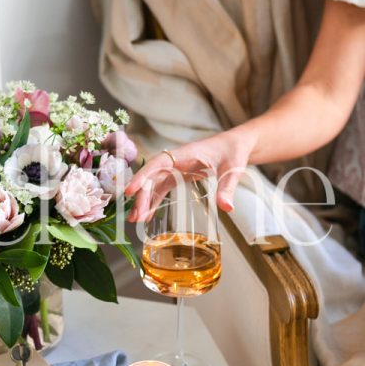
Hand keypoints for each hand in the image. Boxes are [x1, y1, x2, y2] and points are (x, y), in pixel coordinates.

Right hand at [125, 129, 254, 221]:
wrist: (235, 145)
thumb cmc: (233, 152)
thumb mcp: (232, 169)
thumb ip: (227, 187)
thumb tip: (227, 208)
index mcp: (185, 154)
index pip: (157, 164)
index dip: (142, 176)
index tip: (131, 190)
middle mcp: (176, 160)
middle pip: (152, 178)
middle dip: (142, 197)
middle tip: (136, 217)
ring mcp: (175, 168)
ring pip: (154, 184)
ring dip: (145, 201)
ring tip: (135, 220)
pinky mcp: (178, 175)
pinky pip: (162, 188)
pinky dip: (154, 201)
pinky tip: (148, 215)